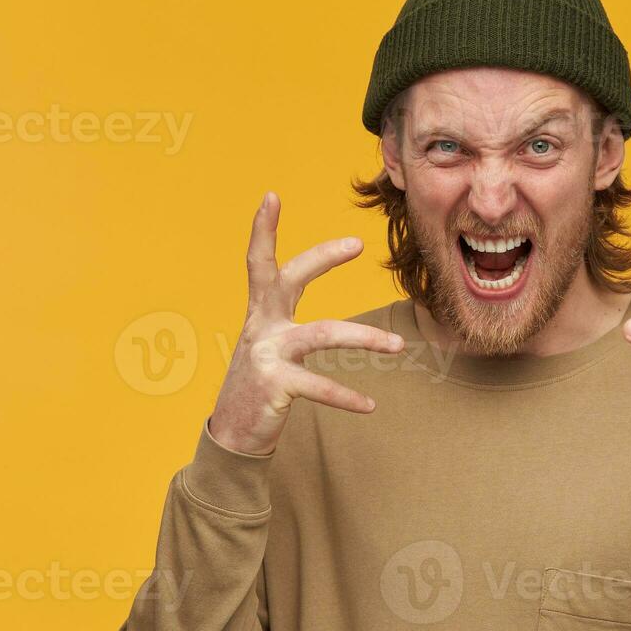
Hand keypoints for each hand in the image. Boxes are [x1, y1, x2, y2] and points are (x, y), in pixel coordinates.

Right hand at [209, 192, 404, 455]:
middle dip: (321, 258)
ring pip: (322, 335)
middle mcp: (261, 328)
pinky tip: (370, 405)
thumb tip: (334, 323)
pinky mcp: (274, 387)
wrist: (232, 434)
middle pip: (290, 281)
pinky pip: (320, 388)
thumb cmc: (259, 386)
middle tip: (356, 243)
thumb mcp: (270, 348)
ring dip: (364, 338)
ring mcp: (266, 356)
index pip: (260, 263)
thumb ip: (292, 327)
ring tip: (398, 346)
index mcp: (261, 314)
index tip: (270, 196)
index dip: (263, 229)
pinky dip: (347, 397)